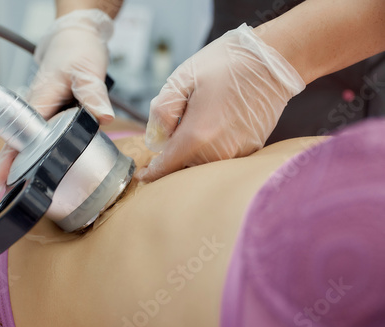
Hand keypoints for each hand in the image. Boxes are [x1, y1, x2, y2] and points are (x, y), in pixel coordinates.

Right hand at [0, 9, 114, 192]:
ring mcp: (42, 114)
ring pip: (27, 143)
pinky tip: (42, 172)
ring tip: (21, 193)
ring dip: (22, 165)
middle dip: (9, 168)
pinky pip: (41, 138)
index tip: (2, 179)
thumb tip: (101, 116)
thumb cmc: (77, 52)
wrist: (76, 40)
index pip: (18, 134)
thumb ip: (92, 92)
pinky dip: (39, 155)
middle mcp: (36, 110)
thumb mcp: (87, 70)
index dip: (9, 158)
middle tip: (3, 194)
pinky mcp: (50, 117)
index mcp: (39, 101)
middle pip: (16, 143)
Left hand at [136, 23, 305, 181]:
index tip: (142, 175)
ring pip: (203, 164)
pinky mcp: (251, 149)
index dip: (151, 174)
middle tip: (173, 131)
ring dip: (193, 152)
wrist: (273, 61)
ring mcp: (237, 153)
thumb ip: (162, 112)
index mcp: (197, 136)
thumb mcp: (182, 79)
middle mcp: (218, 152)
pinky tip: (217, 123)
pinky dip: (212, 148)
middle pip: (184, 168)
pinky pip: (222, 157)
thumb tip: (157, 139)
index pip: (166, 168)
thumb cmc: (226, 64)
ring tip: (199, 120)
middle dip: (173, 157)